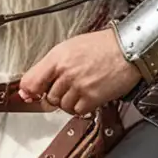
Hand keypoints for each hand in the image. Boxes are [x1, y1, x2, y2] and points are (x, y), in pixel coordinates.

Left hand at [18, 28, 140, 114]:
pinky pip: (77, 111)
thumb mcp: (71, 46)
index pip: (31, 81)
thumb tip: (33, 84)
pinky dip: (82, 107)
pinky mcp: (92, 98)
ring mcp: (79, 86)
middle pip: (48, 96)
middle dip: (56, 94)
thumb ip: (51, 65)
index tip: (29, 95)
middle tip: (69, 86)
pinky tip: (89, 95)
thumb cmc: (105, 45)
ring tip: (81, 89)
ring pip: (62, 106)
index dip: (29, 91)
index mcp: (58, 57)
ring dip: (70, 101)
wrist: (129, 49)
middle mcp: (66, 72)